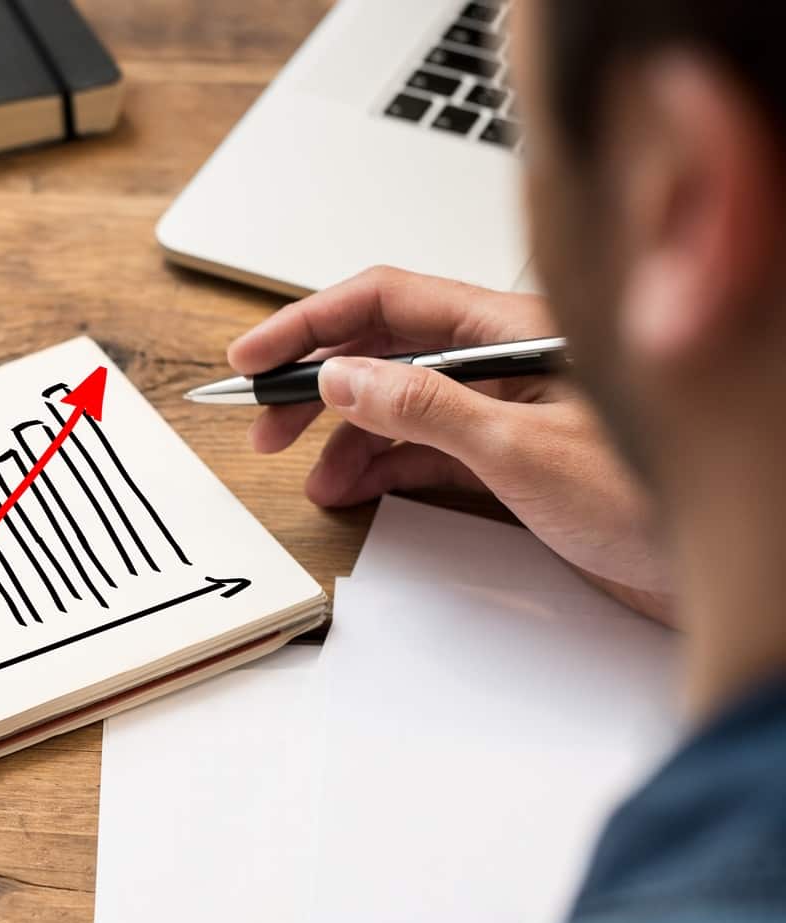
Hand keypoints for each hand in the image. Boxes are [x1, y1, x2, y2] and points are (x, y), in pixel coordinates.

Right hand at [228, 266, 673, 622]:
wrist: (721, 566)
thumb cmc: (657, 497)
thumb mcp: (523, 448)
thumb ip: (427, 408)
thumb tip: (347, 378)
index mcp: (512, 331)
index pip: (388, 302)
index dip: (311, 323)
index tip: (255, 358)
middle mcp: (505, 362)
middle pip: (385, 350)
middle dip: (317, 385)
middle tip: (265, 423)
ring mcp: (507, 411)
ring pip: (400, 406)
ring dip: (347, 437)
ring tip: (314, 475)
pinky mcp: (513, 461)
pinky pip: (427, 450)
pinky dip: (384, 468)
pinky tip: (359, 488)